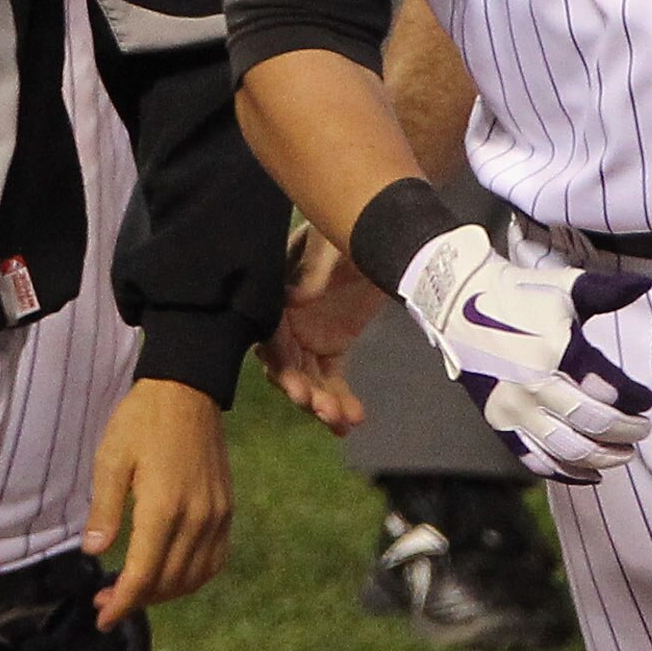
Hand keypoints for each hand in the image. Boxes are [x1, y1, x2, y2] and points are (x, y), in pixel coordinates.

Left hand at [83, 378, 233, 626]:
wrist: (188, 390)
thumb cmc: (141, 421)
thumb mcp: (111, 459)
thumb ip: (105, 510)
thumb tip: (94, 553)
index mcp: (164, 507)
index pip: (144, 575)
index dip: (122, 603)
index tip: (102, 618)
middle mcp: (197, 517)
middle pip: (169, 582)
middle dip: (137, 600)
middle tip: (106, 600)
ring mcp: (217, 514)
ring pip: (195, 576)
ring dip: (165, 593)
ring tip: (136, 590)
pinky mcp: (227, 509)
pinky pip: (215, 559)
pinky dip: (193, 577)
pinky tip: (170, 573)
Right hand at [258, 223, 387, 431]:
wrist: (381, 232)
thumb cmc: (347, 230)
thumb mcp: (329, 242)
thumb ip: (312, 269)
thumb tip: (293, 299)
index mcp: (276, 298)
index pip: (270, 339)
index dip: (281, 367)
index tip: (298, 389)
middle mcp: (285, 323)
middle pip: (286, 367)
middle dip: (302, 391)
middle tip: (323, 409)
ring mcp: (307, 338)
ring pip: (309, 380)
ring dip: (323, 404)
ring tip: (342, 420)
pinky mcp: (330, 346)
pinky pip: (332, 380)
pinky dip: (341, 401)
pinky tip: (353, 421)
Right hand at [400, 227, 651, 483]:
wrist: (459, 305)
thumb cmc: (520, 294)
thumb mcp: (565, 286)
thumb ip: (607, 290)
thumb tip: (644, 283)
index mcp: (556, 351)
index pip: (608, 388)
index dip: (634, 398)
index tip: (647, 399)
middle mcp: (534, 385)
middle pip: (593, 423)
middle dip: (626, 430)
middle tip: (643, 429)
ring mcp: (514, 408)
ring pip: (567, 449)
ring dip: (603, 457)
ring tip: (625, 453)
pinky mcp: (499, 422)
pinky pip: (535, 460)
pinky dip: (565, 473)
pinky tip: (591, 474)